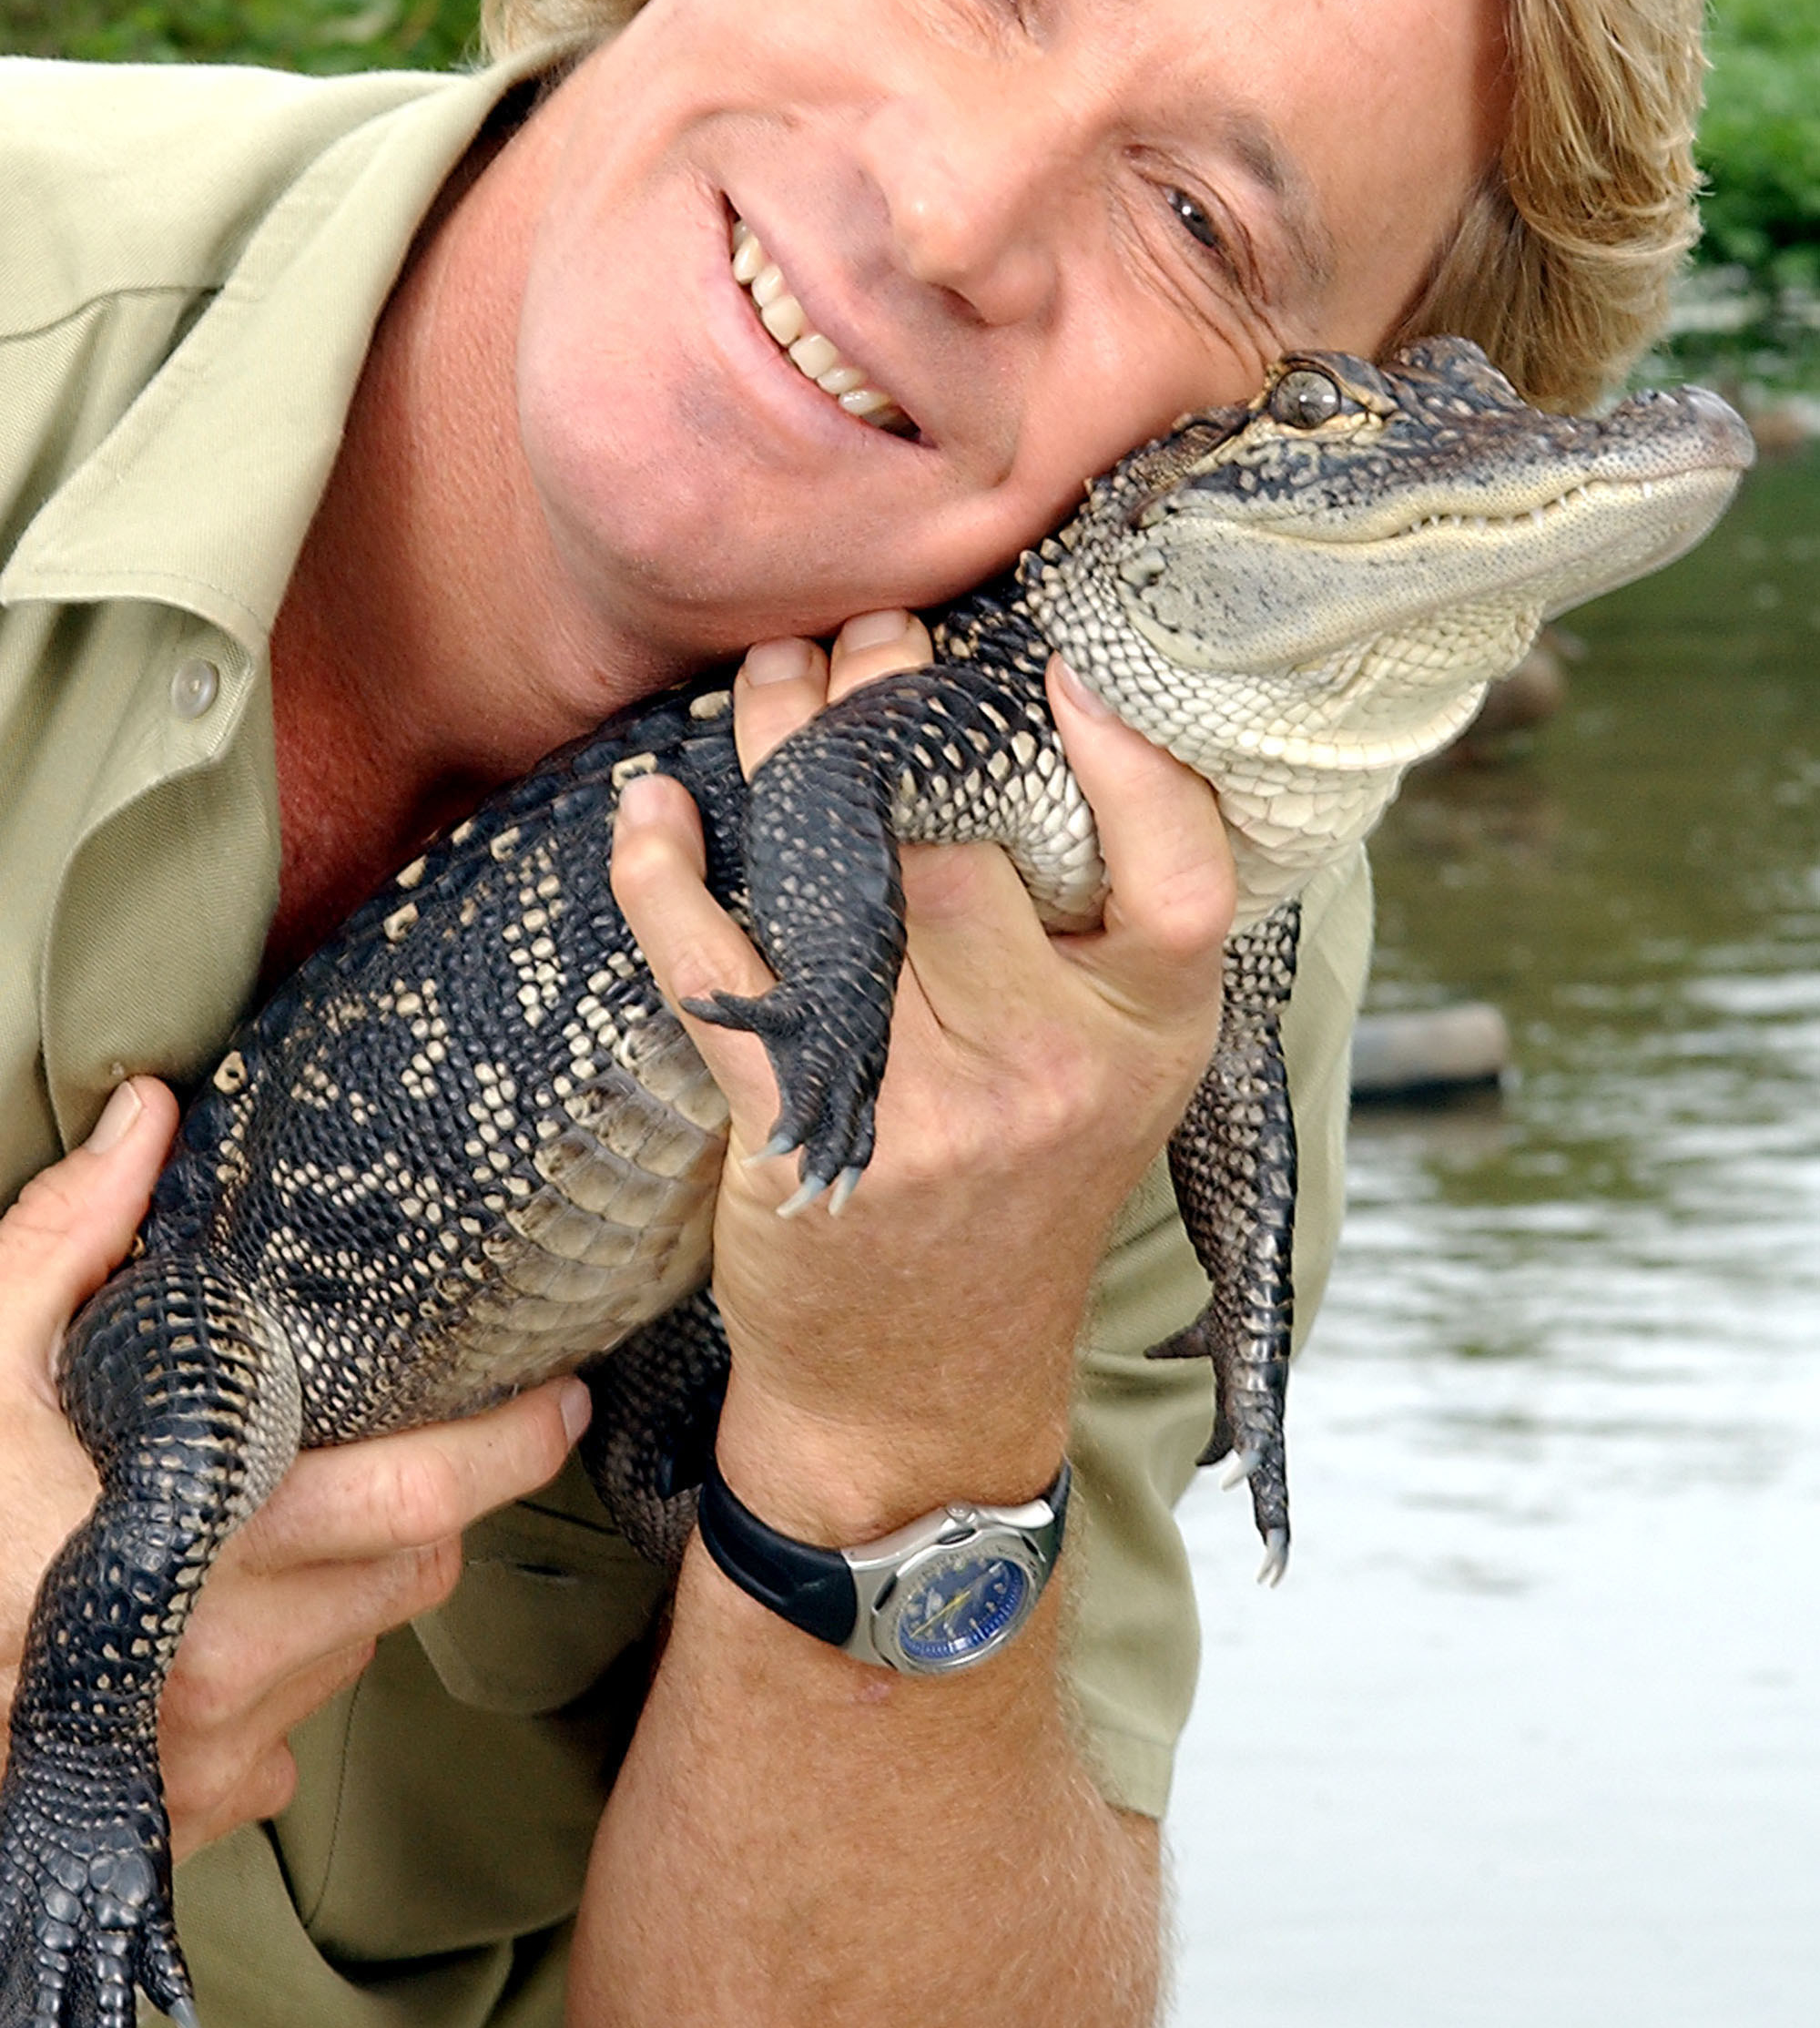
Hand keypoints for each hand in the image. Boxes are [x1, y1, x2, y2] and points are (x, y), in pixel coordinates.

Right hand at [0, 1083, 589, 1860]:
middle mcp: (219, 1652)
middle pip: (421, 1563)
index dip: (505, 1445)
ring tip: (311, 1511)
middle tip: (492, 1427)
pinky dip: (298, 1665)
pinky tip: (243, 1612)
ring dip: (370, 1574)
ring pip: (373, 1636)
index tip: (561, 1393)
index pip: (411, 1495)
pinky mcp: (198, 1799)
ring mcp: (213, 1741)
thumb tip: (147, 1114)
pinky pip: (304, 1726)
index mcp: (194, 1532)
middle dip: (461, 1493)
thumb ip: (70, 1236)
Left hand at [609, 611, 1234, 1540]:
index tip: (1055, 667)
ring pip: (839, 881)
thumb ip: (1102, 944)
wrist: (925, 1393)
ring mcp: (927, 1104)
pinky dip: (664, 880)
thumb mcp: (1114, 1079)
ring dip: (780, 755)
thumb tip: (1049, 738)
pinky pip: (721, 973)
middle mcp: (1053, 1067)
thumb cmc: (1021, 1198)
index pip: (1181, 873)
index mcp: (1149, 1037)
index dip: (1132, 760)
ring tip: (765, 676)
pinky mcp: (803, 1131)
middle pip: (963, 846)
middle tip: (863, 634)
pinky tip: (646, 807)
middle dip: (895, 714)